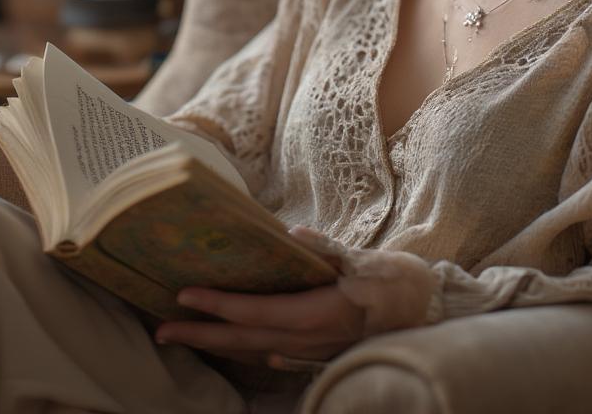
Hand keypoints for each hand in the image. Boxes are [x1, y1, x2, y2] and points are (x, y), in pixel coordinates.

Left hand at [152, 225, 439, 369]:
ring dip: (219, 345)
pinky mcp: (322, 350)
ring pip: (257, 350)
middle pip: (246, 340)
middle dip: (202, 336)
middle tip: (162, 330)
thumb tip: (294, 234)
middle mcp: (311, 337)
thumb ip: (328, 249)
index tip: (186, 297)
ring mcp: (315, 349)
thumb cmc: (397, 279)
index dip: (219, 306)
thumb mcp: (364, 258)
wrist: (429, 310)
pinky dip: (251, 352)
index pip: (257, 312)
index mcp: (319, 311)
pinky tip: (240, 349)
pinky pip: (277, 355)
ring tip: (186, 337)